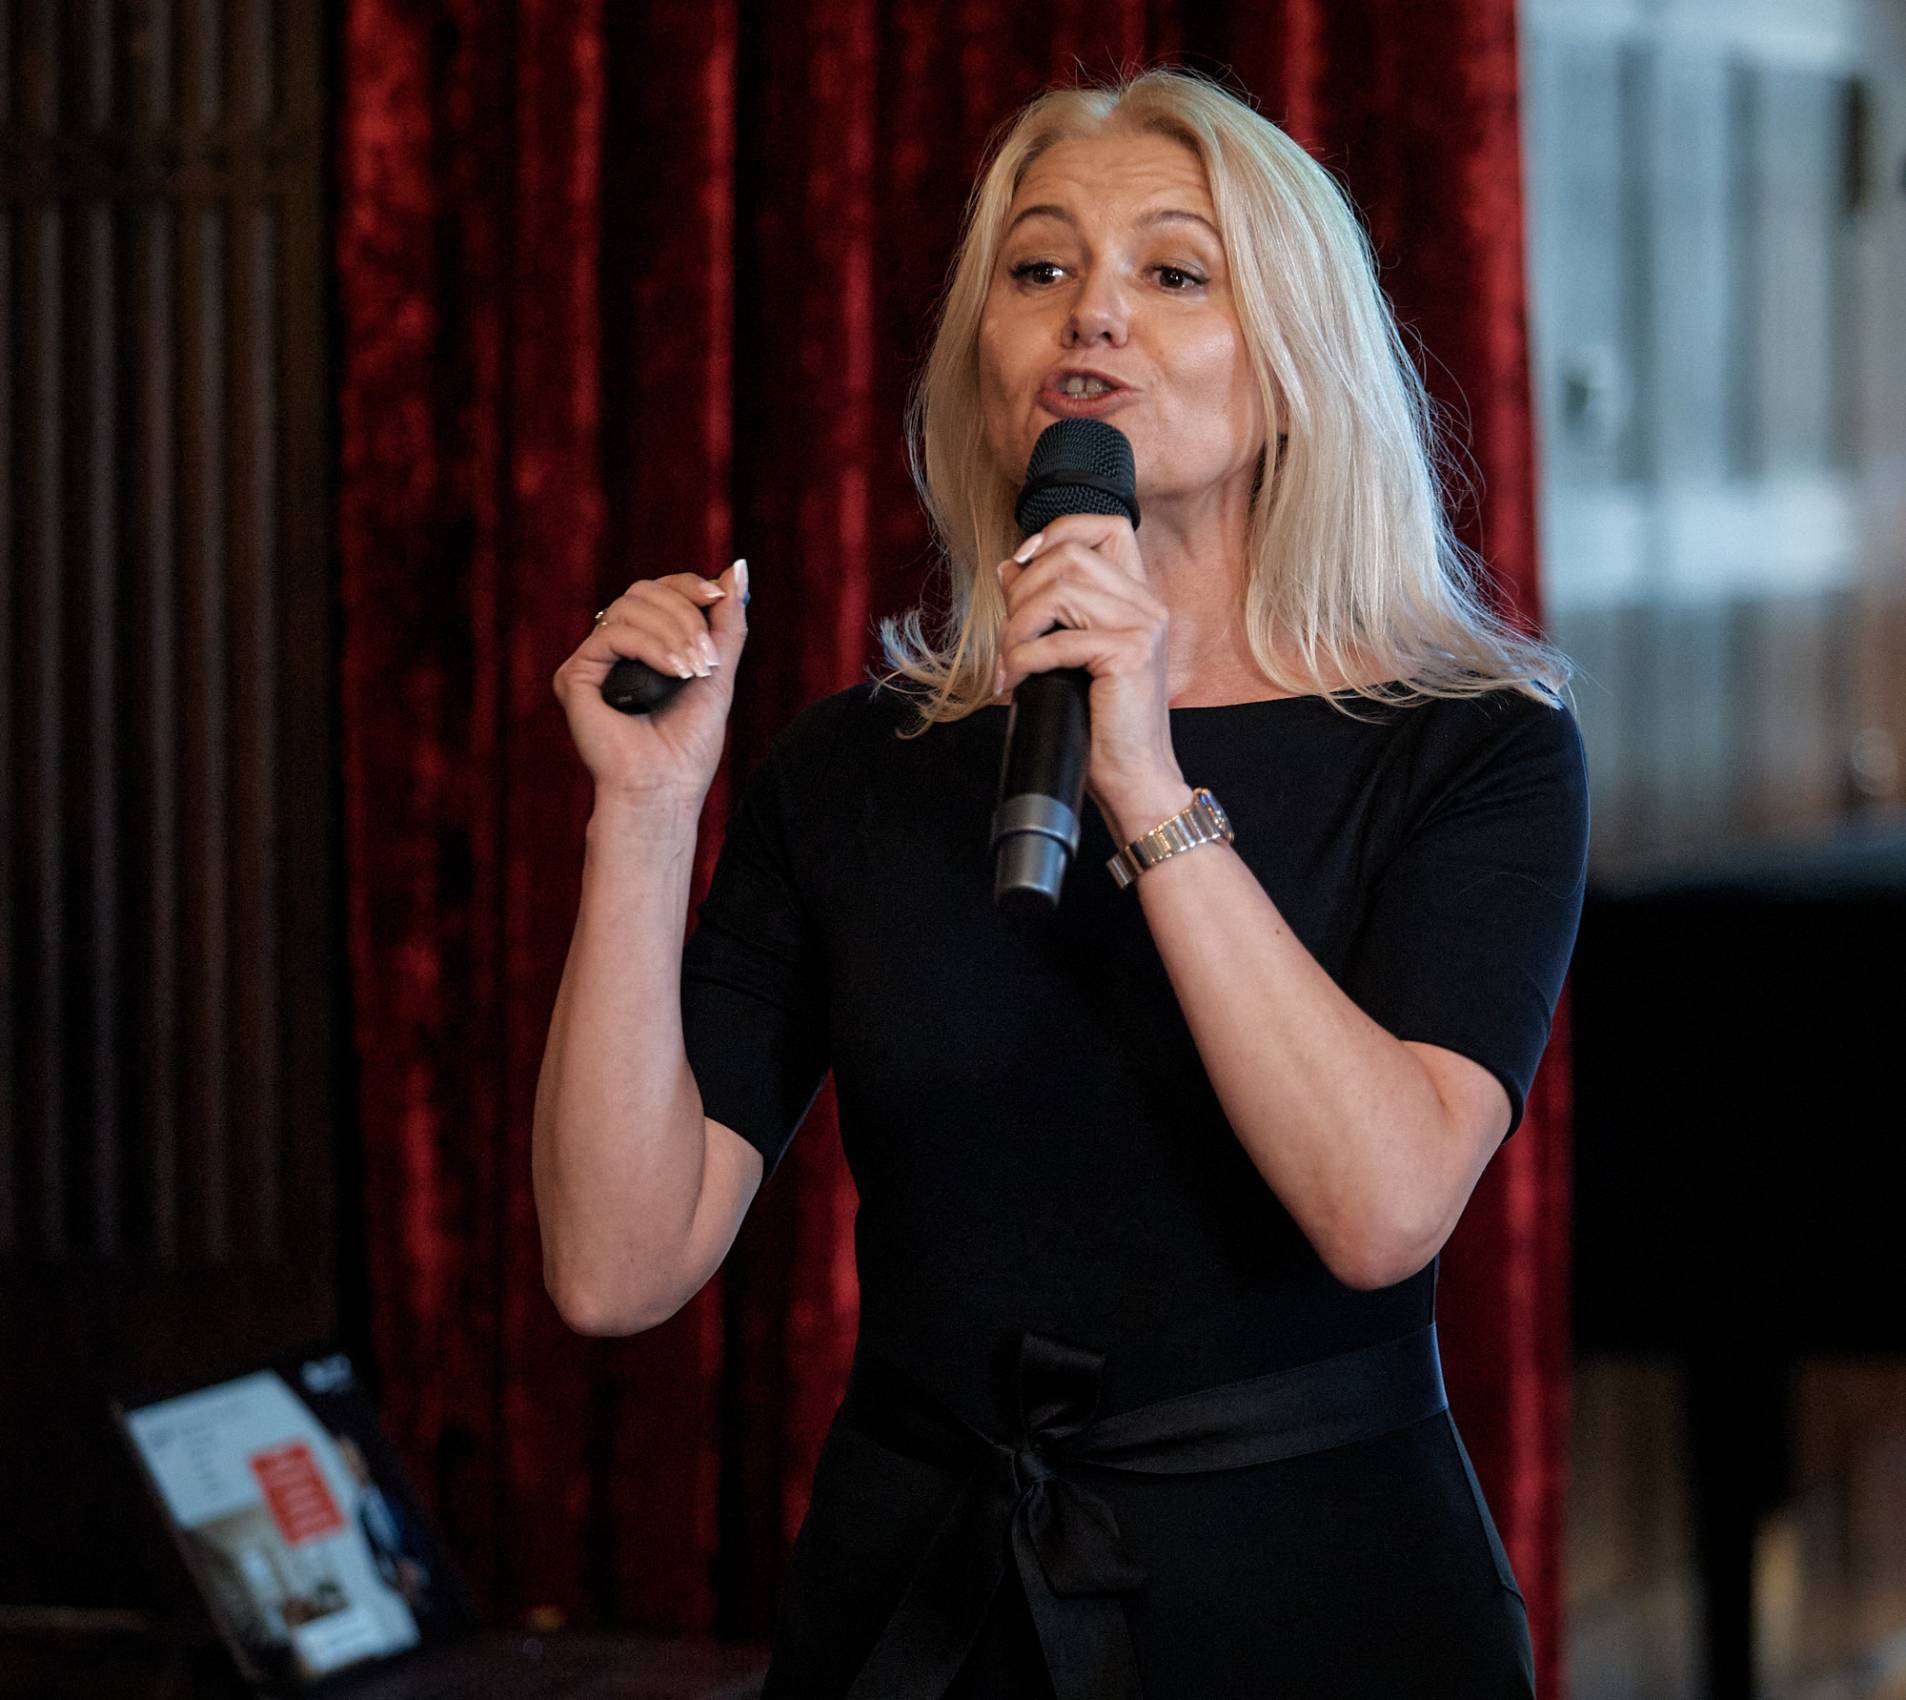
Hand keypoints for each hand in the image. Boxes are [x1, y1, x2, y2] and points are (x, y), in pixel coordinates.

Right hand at [551, 557, 749, 810]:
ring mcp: (591, 661)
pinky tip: (674, 673)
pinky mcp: (573, 676)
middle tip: (708, 657)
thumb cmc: (689, 744)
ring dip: (672, 632)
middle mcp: (612, 649)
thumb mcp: (718, 672)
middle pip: (643, 591)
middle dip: (685, 613)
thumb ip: (727, 622)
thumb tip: (738, 565)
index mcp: (642, 645)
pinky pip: (612, 634)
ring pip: (629, 607)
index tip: (718, 598)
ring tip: (696, 670)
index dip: (688, 586)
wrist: (665, 789)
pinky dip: (650, 647)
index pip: (659, 591)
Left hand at [994, 514, 1189, 839]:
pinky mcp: (1131, 654)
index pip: (1107, 525)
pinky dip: (1023, 659)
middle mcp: (1147, 604)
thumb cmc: (1099, 721)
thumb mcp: (1068, 654)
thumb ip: (1046, 608)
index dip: (1057, 531)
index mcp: (1137, 598)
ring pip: (1059, 591)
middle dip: (1022, 592)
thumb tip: (1008, 567)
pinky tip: (1015, 682)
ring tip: (1009, 663)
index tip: (1022, 564)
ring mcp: (1144, 626)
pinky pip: (1058, 640)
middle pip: (1069, 554)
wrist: (1134, 775)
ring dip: (1017, 627)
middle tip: (1009, 638)